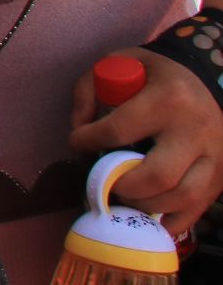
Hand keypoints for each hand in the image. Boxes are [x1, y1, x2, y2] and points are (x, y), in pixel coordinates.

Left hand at [71, 49, 222, 234]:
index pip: (118, 131)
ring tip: (123, 197)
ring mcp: (215, 157)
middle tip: (104, 181)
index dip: (87, 140)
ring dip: (144, 205)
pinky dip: (170, 221)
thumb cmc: (157, 75)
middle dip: (121, 185)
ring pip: (181, 198)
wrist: (209, 80)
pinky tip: (147, 216)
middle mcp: (196, 131)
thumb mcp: (120, 64)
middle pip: (157, 176)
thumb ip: (90, 91)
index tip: (77, 141)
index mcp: (169, 99)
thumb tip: (79, 128)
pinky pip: (197, 209)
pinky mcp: (222, 176)